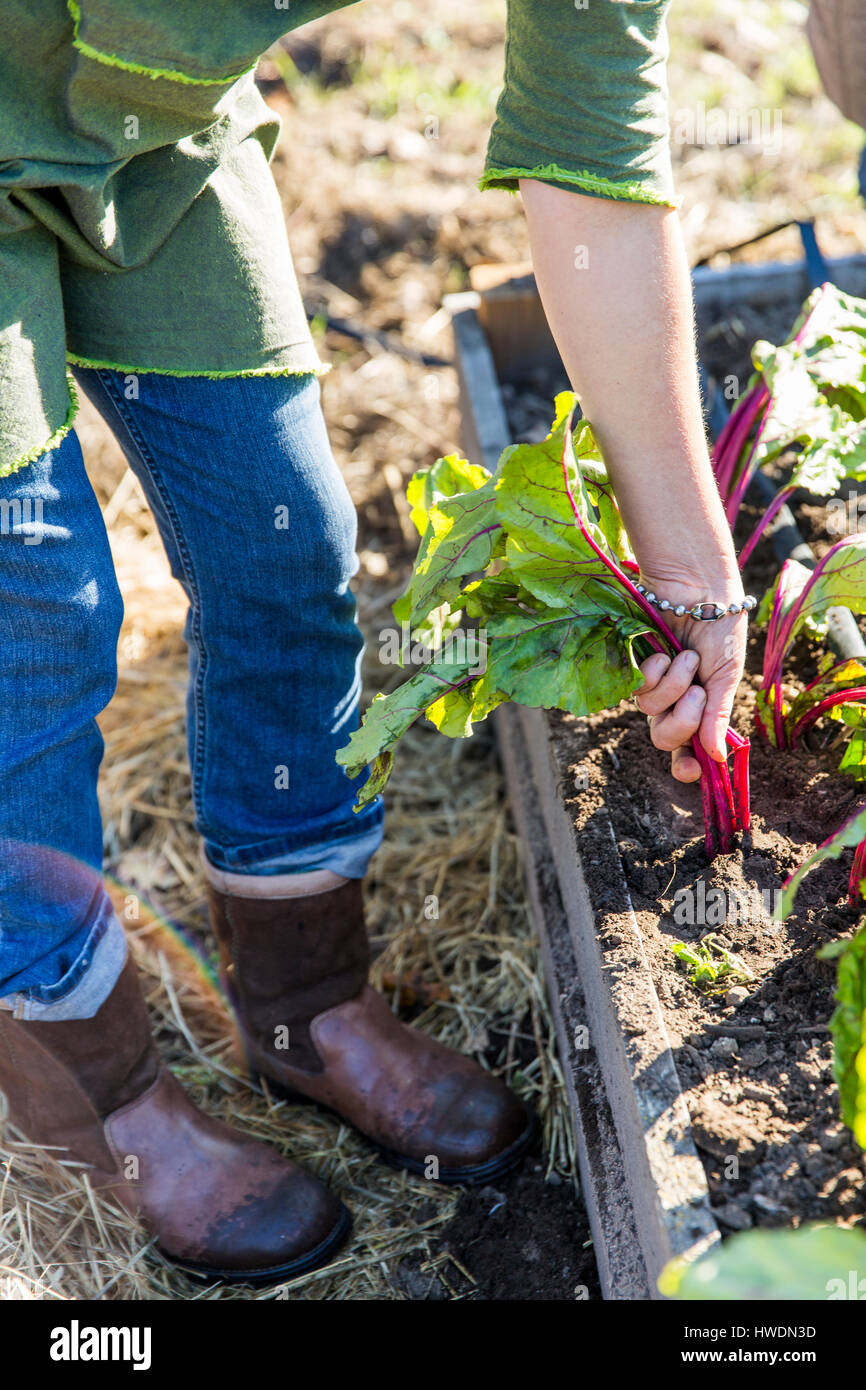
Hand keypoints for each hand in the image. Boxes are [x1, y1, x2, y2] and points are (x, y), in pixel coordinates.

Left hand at [632, 574, 746, 782]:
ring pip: (651, 712)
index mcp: (700, 707)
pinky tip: (666, 652)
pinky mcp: (633, 667)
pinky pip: (636, 689)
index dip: (686, 767)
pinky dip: (656, 672)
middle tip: (698, 692)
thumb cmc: (719, 627)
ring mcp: (652, 685)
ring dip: (675, 685)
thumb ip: (718, 715)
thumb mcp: (726, 674)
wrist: (700, 589)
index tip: (691, 771)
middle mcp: (673, 701)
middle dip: (684, 720)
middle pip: (665, 739)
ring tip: (686, 657)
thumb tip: (719, 758)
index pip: (688, 749)